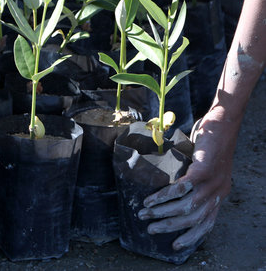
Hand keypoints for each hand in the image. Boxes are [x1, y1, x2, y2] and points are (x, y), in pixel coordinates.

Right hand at [137, 110, 238, 249]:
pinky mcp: (203, 171)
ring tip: (145, 213)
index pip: (207, 223)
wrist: (222, 121)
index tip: (176, 245)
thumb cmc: (212, 140)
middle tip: (151, 229)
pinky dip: (163, 196)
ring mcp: (213, 182)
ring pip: (185, 207)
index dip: (191, 236)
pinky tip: (150, 199)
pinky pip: (180, 189)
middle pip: (193, 219)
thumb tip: (173, 189)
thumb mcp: (206, 166)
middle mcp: (219, 191)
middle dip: (169, 226)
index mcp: (220, 193)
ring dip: (162, 213)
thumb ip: (195, 179)